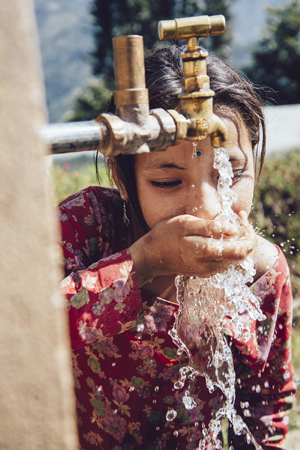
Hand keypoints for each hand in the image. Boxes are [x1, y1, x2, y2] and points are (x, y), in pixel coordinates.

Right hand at [129, 212, 255, 286]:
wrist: (150, 257)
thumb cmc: (165, 236)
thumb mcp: (185, 224)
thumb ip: (210, 227)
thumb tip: (234, 229)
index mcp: (205, 252)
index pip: (240, 250)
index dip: (247, 232)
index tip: (242, 215)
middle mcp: (209, 266)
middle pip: (241, 256)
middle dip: (247, 237)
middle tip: (242, 219)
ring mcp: (208, 271)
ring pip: (235, 260)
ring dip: (239, 242)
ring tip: (233, 224)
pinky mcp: (205, 271)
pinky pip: (225, 261)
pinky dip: (229, 248)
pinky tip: (224, 235)